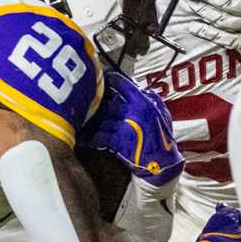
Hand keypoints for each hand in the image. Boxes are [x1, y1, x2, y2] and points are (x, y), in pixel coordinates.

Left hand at [83, 70, 183, 185]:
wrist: (163, 162)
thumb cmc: (163, 137)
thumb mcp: (162, 112)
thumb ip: (150, 97)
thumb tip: (137, 86)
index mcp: (143, 102)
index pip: (120, 83)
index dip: (109, 80)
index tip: (102, 79)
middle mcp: (132, 112)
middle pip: (106, 101)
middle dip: (96, 101)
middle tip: (86, 98)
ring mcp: (124, 127)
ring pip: (100, 118)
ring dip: (89, 118)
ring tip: (77, 115)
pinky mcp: (118, 142)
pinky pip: (98, 136)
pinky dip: (88, 137)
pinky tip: (81, 136)